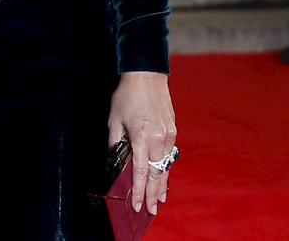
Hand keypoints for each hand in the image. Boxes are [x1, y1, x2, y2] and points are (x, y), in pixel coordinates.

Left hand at [108, 71, 176, 214]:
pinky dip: (165, 169)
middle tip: (150, 210)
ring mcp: (169, 136)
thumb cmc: (126, 97)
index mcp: (142, 137)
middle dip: (152, 194)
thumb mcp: (114, 120)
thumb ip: (116, 144)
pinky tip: (163, 178)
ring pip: (165, 167)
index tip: (136, 205)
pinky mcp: (173, 132)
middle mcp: (159, 140)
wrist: (147, 78)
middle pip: (156, 174)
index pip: (139, 172)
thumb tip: (115, 162)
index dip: (138, 190)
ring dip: (161, 185)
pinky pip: (169, 156)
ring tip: (159, 200)